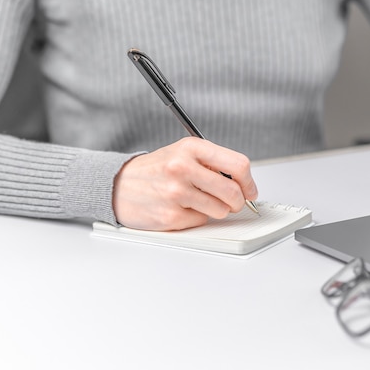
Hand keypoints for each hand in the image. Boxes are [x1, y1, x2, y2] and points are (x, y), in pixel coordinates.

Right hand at [112, 137, 257, 230]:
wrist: (118, 185)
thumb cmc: (156, 170)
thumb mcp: (183, 153)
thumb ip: (213, 163)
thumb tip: (245, 183)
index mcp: (191, 148)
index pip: (238, 164)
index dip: (249, 181)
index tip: (250, 190)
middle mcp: (183, 168)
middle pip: (232, 192)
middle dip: (238, 201)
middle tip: (232, 202)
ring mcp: (176, 193)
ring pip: (220, 210)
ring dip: (216, 209)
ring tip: (198, 201)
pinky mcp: (170, 216)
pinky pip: (201, 221)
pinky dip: (196, 217)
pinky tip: (181, 208)